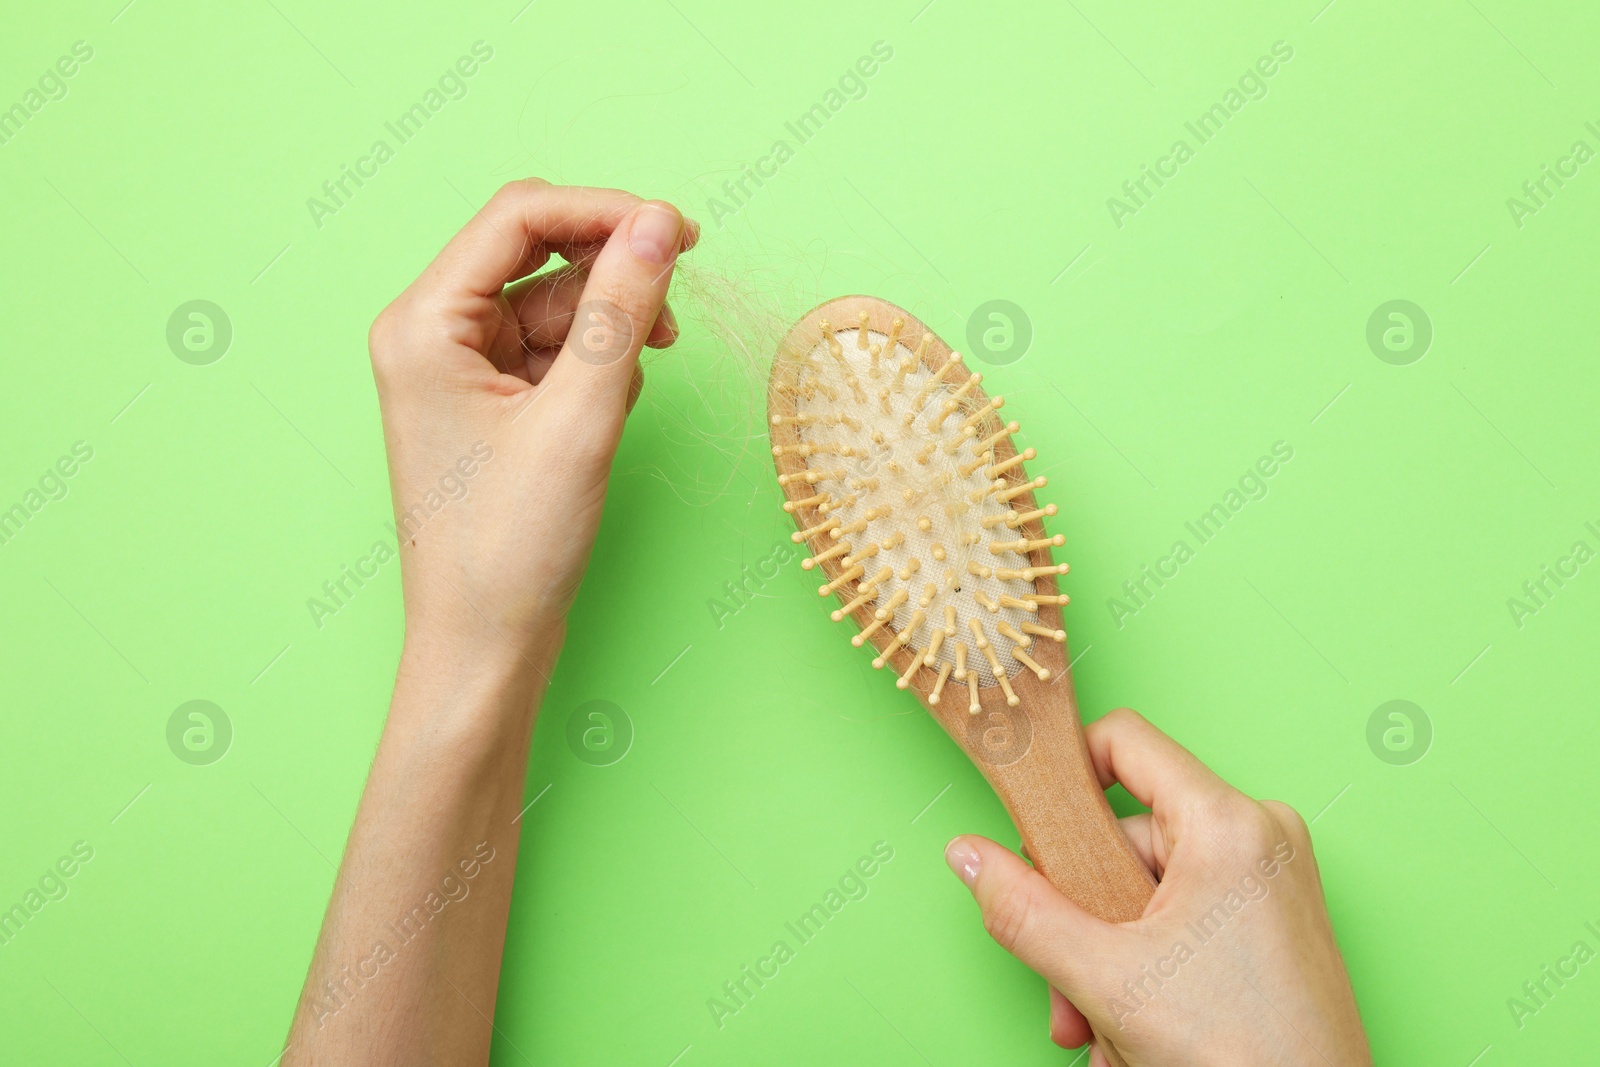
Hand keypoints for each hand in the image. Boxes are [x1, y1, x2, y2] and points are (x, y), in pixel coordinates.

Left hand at [368, 180, 696, 670]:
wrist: (485, 647)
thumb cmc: (510, 548)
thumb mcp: (579, 419)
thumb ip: (620, 313)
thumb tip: (658, 226)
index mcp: (422, 325)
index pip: (518, 217)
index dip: (604, 211)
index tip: (679, 232)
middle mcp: (430, 334)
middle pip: (535, 252)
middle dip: (610, 271)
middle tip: (674, 300)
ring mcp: (457, 369)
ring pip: (552, 302)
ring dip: (609, 324)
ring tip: (643, 373)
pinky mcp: (488, 403)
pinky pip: (553, 349)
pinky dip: (596, 364)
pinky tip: (615, 405)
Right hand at [945, 709, 1369, 1065]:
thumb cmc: (1248, 1057)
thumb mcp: (1106, 980)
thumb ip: (1024, 911)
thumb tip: (971, 858)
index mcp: (1229, 824)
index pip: (1125, 741)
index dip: (1065, 773)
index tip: (1027, 820)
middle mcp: (1259, 835)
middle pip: (1123, 835)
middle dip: (1081, 918)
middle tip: (1069, 987)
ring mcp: (1269, 878)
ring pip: (1145, 887)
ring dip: (1106, 959)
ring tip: (1106, 1028)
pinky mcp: (1272, 917)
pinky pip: (1181, 914)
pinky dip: (1146, 965)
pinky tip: (1137, 1030)